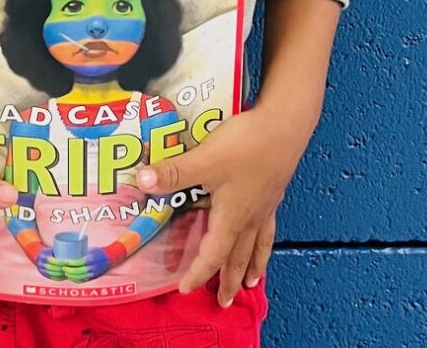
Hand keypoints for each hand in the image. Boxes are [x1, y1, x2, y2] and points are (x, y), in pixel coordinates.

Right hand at [34, 246, 67, 280]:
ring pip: (53, 274)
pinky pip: (53, 278)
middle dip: (62, 268)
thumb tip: (71, 248)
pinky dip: (59, 278)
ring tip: (69, 272)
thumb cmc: (48, 251)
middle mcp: (41, 264)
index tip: (68, 261)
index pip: (51, 260)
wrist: (38, 256)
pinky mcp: (45, 275)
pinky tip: (65, 276)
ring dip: (61, 274)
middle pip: (52, 268)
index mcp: (42, 256)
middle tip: (70, 267)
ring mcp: (42, 271)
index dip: (59, 262)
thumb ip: (59, 250)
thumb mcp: (51, 249)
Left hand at [61, 246, 111, 282]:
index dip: (71, 263)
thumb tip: (69, 253)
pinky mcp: (93, 277)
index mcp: (91, 258)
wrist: (110, 258)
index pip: (79, 262)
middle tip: (64, 268)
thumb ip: (82, 253)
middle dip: (70, 271)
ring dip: (72, 276)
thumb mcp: (91, 250)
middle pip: (79, 271)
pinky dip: (76, 279)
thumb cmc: (99, 251)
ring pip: (80, 277)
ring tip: (66, 273)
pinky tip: (71, 277)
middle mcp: (92, 267)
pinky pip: (83, 280)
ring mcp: (93, 273)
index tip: (65, 261)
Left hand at [135, 98, 317, 306]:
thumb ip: (175, 172)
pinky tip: (265, 230)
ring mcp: (265, 204)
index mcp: (232, 217)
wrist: (284, 125)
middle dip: (229, 279)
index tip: (185, 288)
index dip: (198, 272)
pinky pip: (269, 225)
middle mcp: (251, 216)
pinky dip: (266, 239)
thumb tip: (143, 182)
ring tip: (253, 282)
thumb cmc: (247, 146)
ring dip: (253, 265)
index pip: (212, 253)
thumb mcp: (205, 159)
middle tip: (225, 301)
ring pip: (258, 244)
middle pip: (239, 256)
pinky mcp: (274, 189)